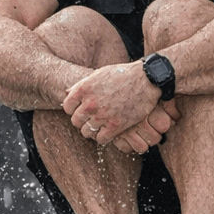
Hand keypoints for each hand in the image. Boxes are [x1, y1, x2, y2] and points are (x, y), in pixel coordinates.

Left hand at [62, 60, 177, 152]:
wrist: (146, 79)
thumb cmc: (123, 75)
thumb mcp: (98, 74)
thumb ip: (83, 85)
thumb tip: (67, 92)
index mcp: (83, 89)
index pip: (66, 107)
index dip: (73, 110)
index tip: (81, 110)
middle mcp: (90, 103)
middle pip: (75, 121)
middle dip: (82, 121)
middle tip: (90, 120)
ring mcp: (102, 115)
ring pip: (86, 132)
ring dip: (92, 131)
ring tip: (99, 126)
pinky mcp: (115, 126)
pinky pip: (101, 139)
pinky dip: (103, 137)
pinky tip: (108, 132)